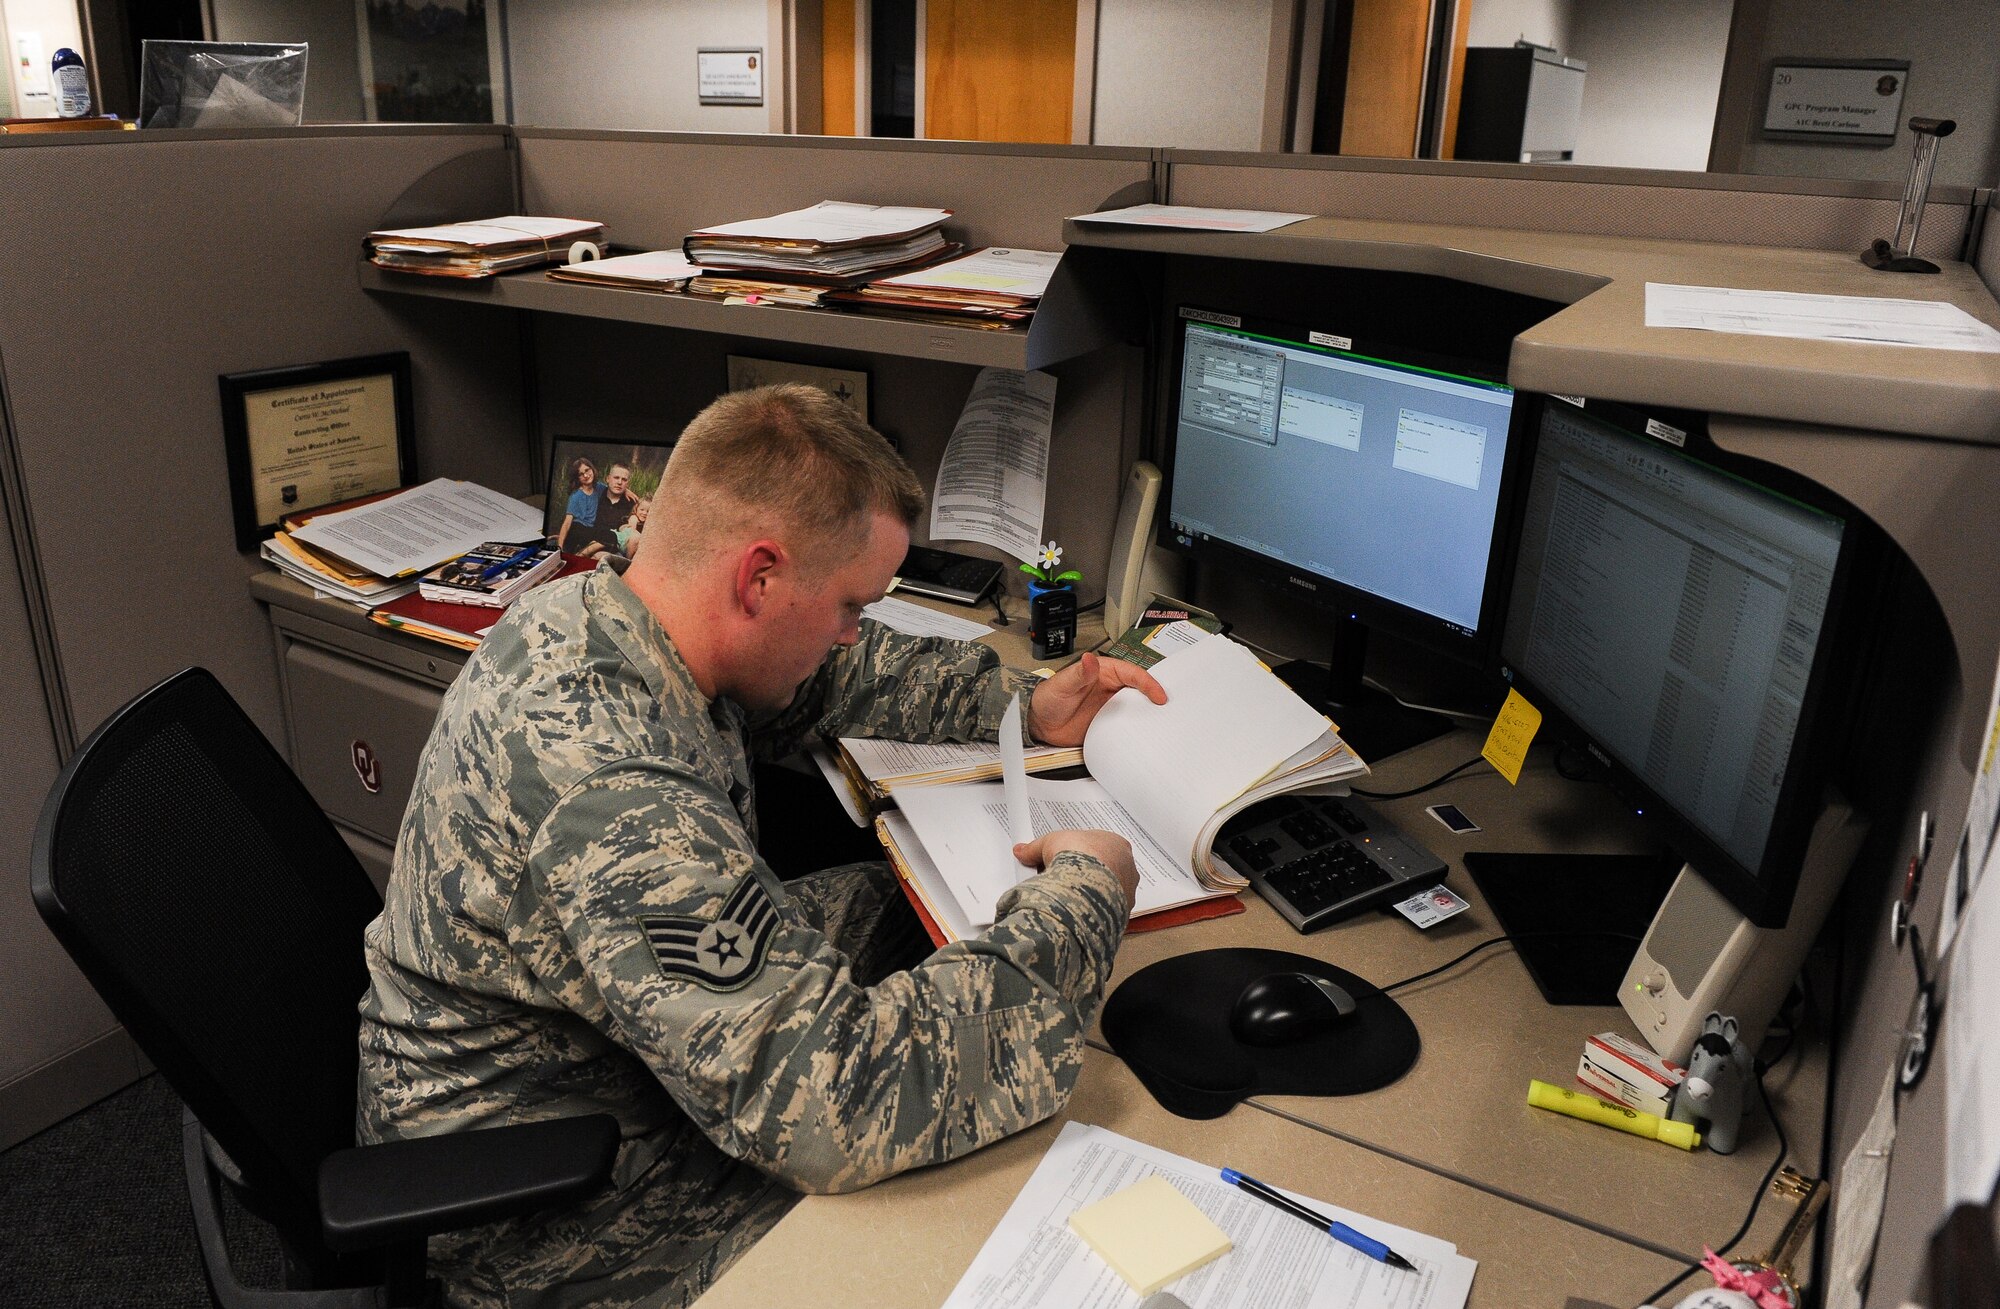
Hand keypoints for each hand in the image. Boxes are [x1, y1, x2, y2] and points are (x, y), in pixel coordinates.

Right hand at [1014, 829, 1138, 910]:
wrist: (1086, 883)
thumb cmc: (1077, 855)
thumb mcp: (1049, 843)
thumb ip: (1035, 848)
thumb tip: (1021, 851)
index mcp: (1116, 844)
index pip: (1097, 848)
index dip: (1077, 854)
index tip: (1061, 862)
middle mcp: (1128, 866)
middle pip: (1104, 870)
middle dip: (1083, 875)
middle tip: (1061, 880)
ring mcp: (1128, 890)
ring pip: (1107, 891)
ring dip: (1090, 894)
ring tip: (1067, 898)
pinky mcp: (1123, 912)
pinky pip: (1107, 910)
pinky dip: (1094, 911)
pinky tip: (1077, 911)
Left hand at [1027, 652, 1166, 745]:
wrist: (1040, 724)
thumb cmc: (1048, 698)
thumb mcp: (1062, 684)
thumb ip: (1078, 674)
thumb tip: (1089, 660)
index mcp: (1105, 672)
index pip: (1133, 674)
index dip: (1148, 684)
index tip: (1158, 695)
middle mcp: (1111, 689)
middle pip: (1140, 691)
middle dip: (1155, 698)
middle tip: (1169, 710)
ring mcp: (1111, 707)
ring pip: (1137, 709)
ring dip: (1148, 715)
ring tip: (1163, 724)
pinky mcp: (1108, 724)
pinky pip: (1127, 726)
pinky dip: (1137, 730)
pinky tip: (1144, 736)